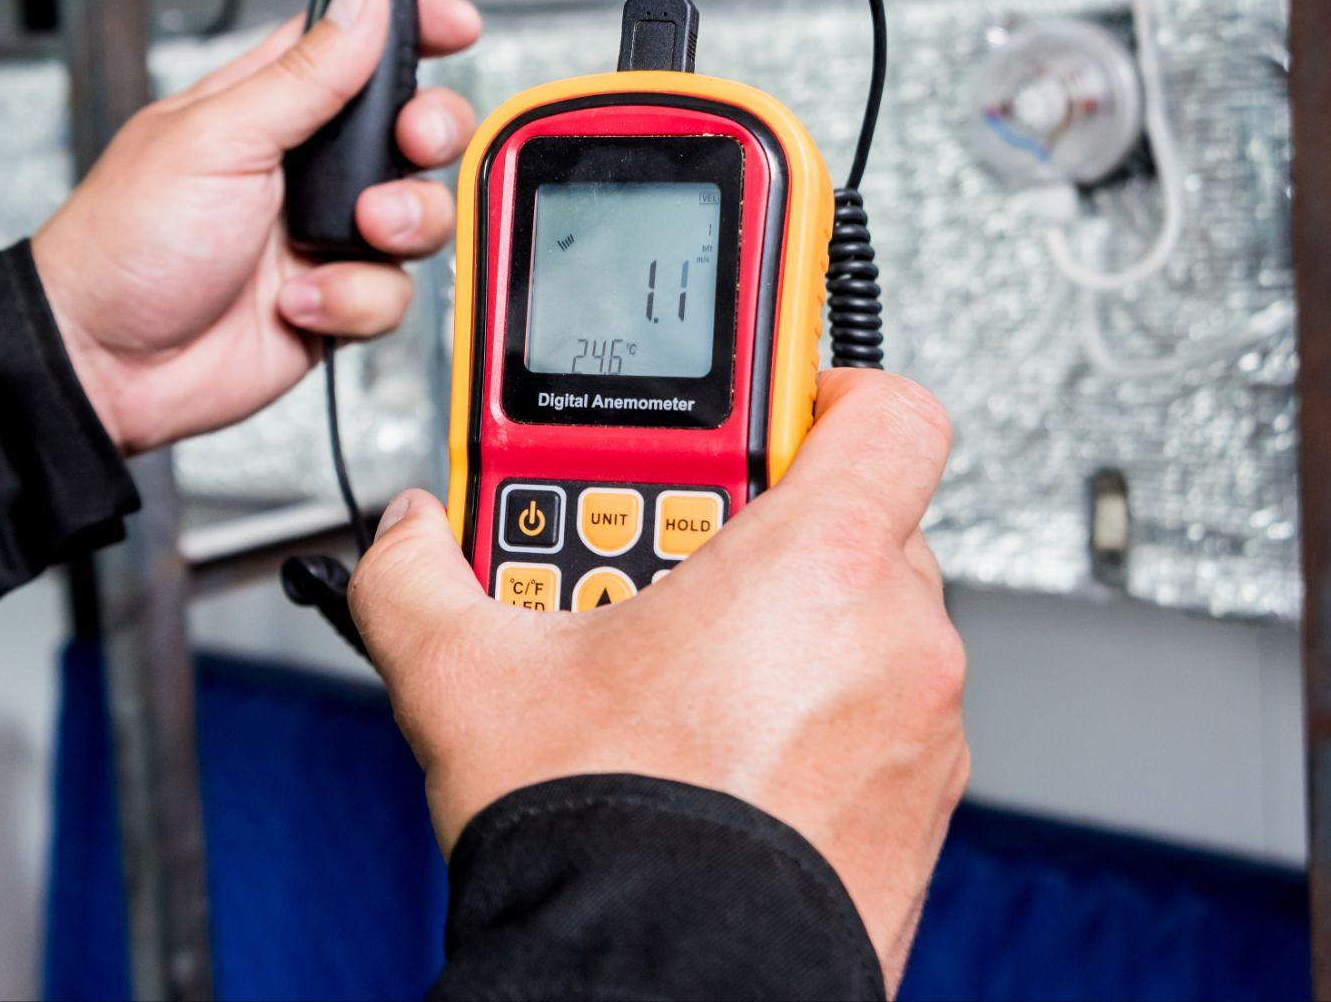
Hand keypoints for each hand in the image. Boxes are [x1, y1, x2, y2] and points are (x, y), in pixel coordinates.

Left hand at [32, 0, 477, 453]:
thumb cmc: (125, 241)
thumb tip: (363, 1)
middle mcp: (304, 165)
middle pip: (412, 127)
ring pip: (420, 212)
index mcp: (269, 103)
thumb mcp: (218, 137)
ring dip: (398, 224)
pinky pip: (393, 292)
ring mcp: (323, 232)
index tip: (455, 26)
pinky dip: (353, 299)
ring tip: (348, 235)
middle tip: (411, 142)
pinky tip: (298, 301)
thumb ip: (305, 73)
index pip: (356, 43)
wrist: (105, 364)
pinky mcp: (336, 300)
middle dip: (430, 133)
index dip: (412, 26)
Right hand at [348, 369, 967, 992]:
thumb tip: (407, 538)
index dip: (831, 390)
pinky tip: (723, 751)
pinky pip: (880, 716)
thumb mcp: (468, 682)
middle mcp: (898, 636)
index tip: (772, 414)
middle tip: (667, 567)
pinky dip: (819, 713)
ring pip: (867, 624)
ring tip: (679, 674)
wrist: (663, 999)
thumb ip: (417, 578)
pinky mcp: (922, 810)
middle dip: (763, 532)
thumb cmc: (611, 844)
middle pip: (854, 520)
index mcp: (818, 565)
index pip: (888, 410)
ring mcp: (923, 730)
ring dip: (791, 627)